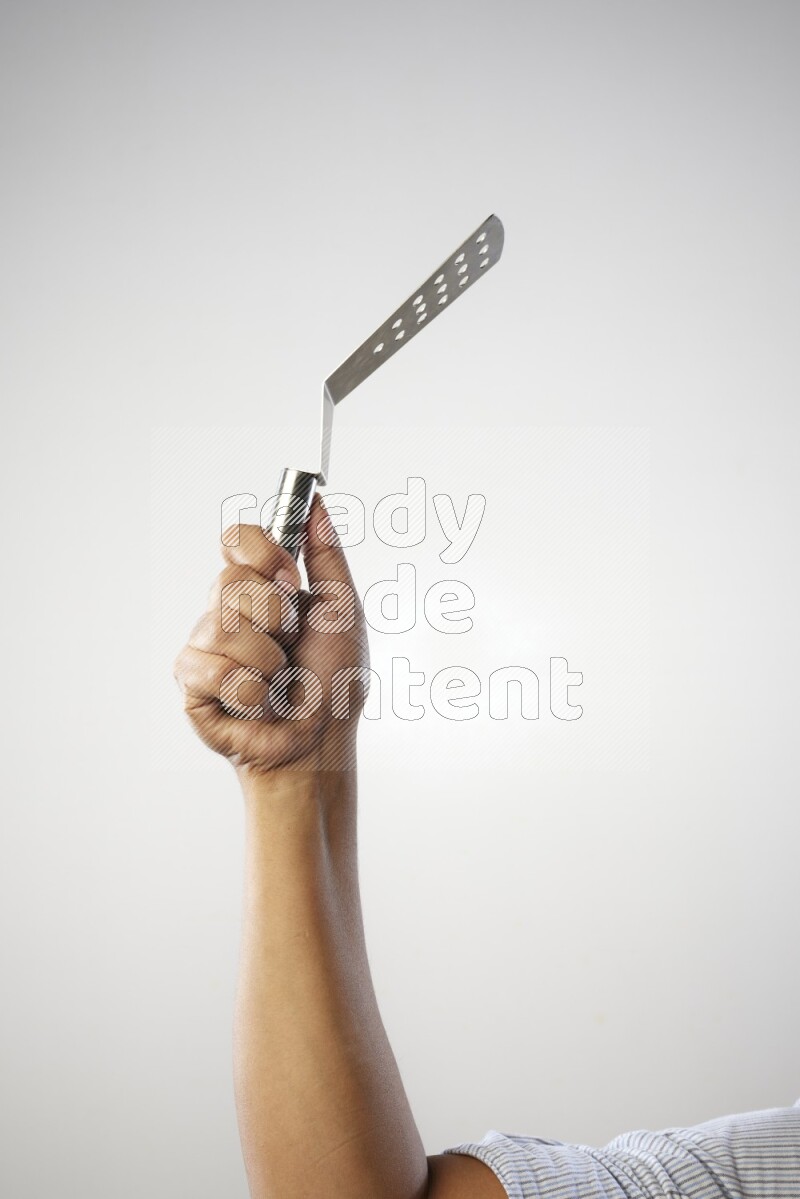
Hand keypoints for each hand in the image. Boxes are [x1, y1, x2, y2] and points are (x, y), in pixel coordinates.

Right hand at [174, 495, 368, 777]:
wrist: (322, 742)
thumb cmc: (334, 684)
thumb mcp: (343, 610)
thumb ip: (326, 554)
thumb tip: (317, 503)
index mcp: (260, 589)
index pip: (236, 539)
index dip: (262, 553)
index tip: (289, 578)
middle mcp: (227, 612)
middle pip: (229, 580)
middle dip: (275, 616)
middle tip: (292, 643)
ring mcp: (206, 647)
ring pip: (222, 625)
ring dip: (268, 659)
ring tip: (279, 680)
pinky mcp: (192, 685)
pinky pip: (211, 667)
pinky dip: (250, 690)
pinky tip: (261, 703)